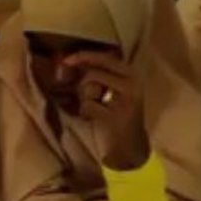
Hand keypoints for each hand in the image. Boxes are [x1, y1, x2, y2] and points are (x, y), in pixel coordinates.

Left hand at [64, 52, 151, 170]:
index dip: (84, 56)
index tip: (67, 60)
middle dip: (82, 85)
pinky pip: (87, 106)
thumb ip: (99, 73)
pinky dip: (85, 112)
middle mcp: (133, 83)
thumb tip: (71, 60)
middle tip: (88, 97)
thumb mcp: (113, 89)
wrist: (131, 145)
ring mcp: (126, 100)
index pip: (105, 57)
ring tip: (96, 109)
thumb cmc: (116, 114)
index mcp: (132, 73)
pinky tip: (95, 119)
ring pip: (89, 88)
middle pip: (93, 73)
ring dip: (85, 99)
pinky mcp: (116, 117)